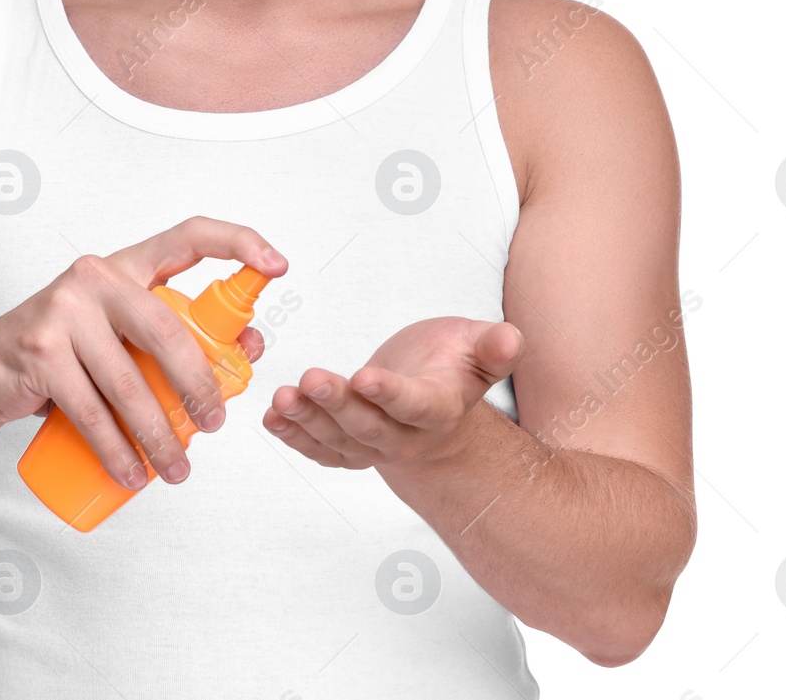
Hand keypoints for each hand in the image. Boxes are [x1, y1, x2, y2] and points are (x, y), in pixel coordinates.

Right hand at [0, 215, 284, 490]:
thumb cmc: (69, 352)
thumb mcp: (121, 334)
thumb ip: (174, 335)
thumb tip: (250, 349)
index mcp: (127, 265)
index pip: (188, 236)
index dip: (238, 243)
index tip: (277, 266)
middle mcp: (96, 276)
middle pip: (166, 329)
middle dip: (199, 384)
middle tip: (215, 423)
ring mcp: (63, 310)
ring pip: (129, 383)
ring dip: (159, 437)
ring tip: (175, 470)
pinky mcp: (38, 350)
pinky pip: (91, 411)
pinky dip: (116, 451)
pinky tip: (131, 475)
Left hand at [263, 315, 522, 471]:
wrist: (437, 404)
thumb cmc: (453, 367)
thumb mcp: (479, 349)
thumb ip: (494, 347)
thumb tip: (512, 336)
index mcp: (438, 409)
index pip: (414, 406)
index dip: (391, 395)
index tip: (366, 377)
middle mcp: (404, 435)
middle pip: (369, 426)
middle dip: (337, 405)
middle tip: (311, 380)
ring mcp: (374, 445)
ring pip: (339, 440)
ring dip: (308, 421)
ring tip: (284, 397)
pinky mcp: (349, 446)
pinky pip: (321, 449)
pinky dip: (295, 436)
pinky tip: (274, 417)